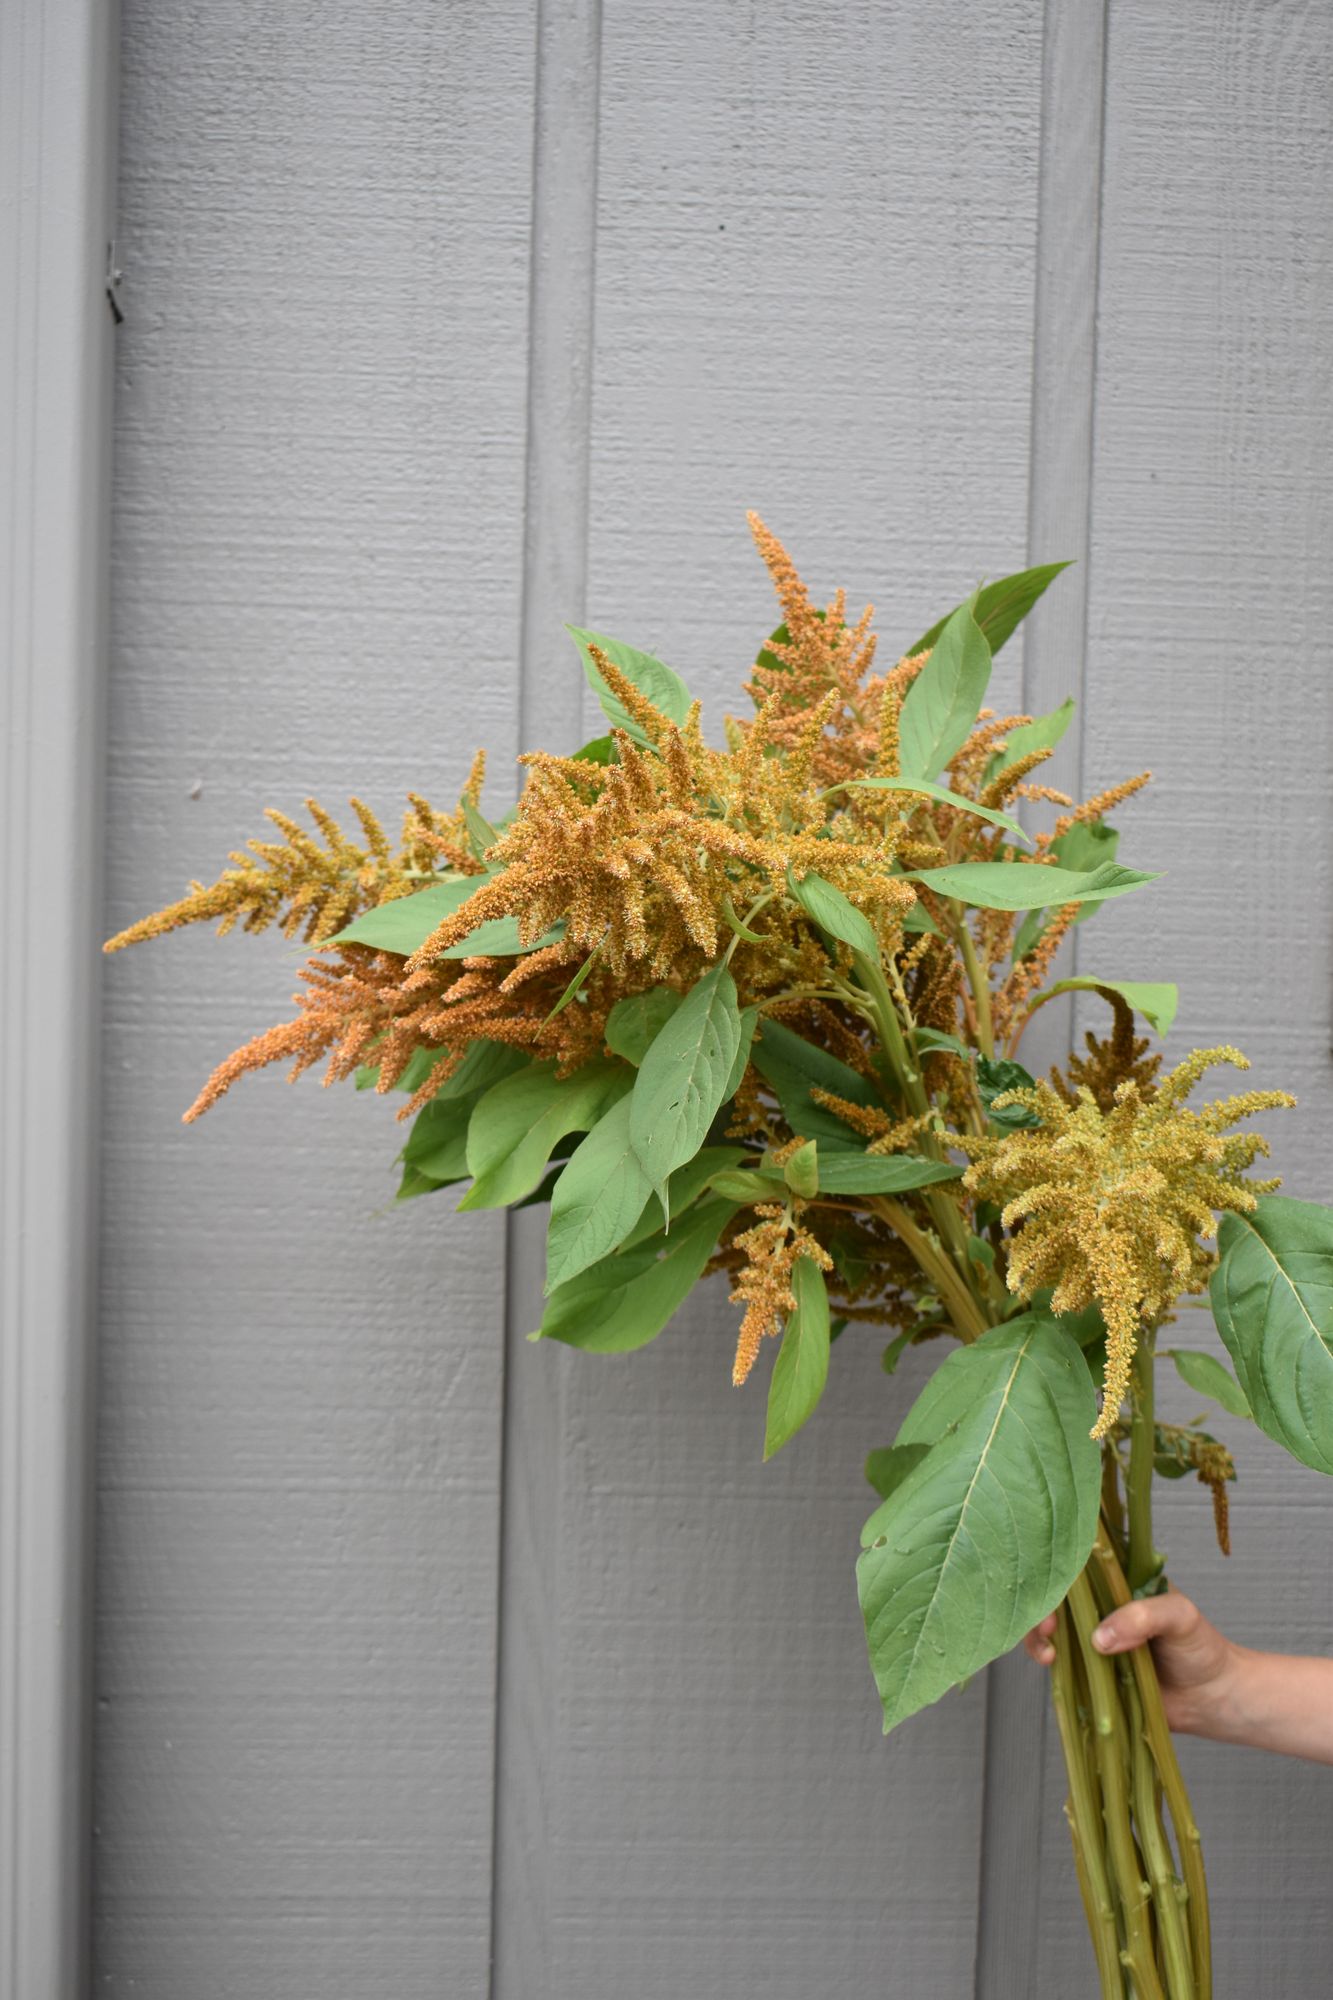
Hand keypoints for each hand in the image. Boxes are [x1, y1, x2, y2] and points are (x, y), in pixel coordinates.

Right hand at [1025, 1587, 1236, 1734]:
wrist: (1212, 1698)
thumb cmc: (1200, 1647)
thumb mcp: (1179, 1616)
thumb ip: (1142, 1617)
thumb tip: (1098, 1639)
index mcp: (1119, 1580)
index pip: (1078, 1565)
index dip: (1057, 1573)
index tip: (1052, 1591)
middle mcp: (1100, 1604)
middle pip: (1056, 1596)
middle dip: (1041, 1608)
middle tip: (1048, 1627)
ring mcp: (1092, 1636)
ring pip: (1050, 1627)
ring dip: (1039, 1635)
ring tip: (1049, 1653)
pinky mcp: (1090, 1669)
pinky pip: (1060, 1661)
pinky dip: (1048, 1659)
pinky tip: (1052, 1664)